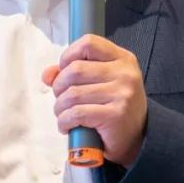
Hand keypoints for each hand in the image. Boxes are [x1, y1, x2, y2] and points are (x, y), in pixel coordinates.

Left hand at [42, 34, 146, 167]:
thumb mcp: (99, 83)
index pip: (89, 43)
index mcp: (123, 59)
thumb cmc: (113, 107)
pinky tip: (67, 126)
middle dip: (59, 87)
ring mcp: (122, 94)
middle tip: (62, 100)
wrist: (136, 139)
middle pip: (75, 70)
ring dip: (60, 107)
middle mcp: (125, 73)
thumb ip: (73, 73)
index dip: (68, 55)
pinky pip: (76, 113)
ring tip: (63, 115)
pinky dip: (64, 121)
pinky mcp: (115, 115)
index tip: (64, 72)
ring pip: (72, 94)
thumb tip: (47, 74)